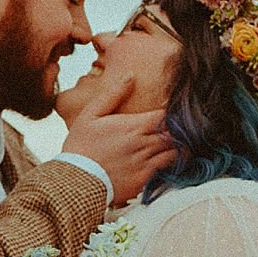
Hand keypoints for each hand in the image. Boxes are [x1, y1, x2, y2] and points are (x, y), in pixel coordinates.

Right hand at [60, 73, 172, 206]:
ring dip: (179, 146)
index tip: (172, 112)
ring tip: (178, 143)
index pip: (166, 115)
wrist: (76, 181)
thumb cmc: (80, 147)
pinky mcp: (144, 180)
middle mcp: (143, 144)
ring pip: (176, 152)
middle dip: (180, 129)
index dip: (173, 112)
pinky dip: (172, 164)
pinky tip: (168, 160)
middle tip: (181, 127)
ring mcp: (145, 163)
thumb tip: (130, 75)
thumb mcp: (90, 115)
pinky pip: (167, 170)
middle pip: (175, 133)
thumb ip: (112, 94)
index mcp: (133, 126)